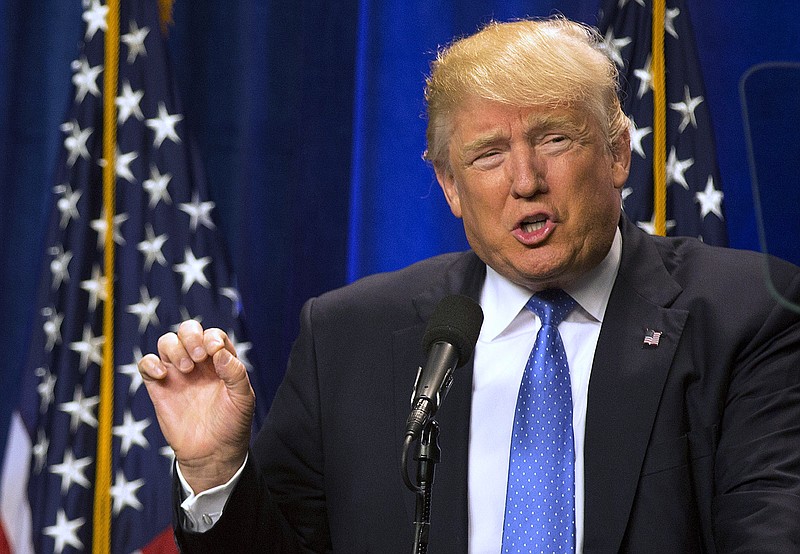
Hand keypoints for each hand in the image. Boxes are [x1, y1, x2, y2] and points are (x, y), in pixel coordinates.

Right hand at [138, 320, 254, 492]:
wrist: (213, 454)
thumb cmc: (232, 425)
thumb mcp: (243, 398)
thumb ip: (235, 372)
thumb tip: (218, 350)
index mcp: (220, 361)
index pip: (213, 335)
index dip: (211, 337)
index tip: (214, 352)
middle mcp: (198, 363)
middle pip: (187, 331)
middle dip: (191, 336)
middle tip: (198, 358)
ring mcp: (177, 374)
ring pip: (167, 343)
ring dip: (174, 349)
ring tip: (186, 370)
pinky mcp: (159, 387)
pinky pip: (146, 364)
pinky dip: (150, 363)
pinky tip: (163, 376)